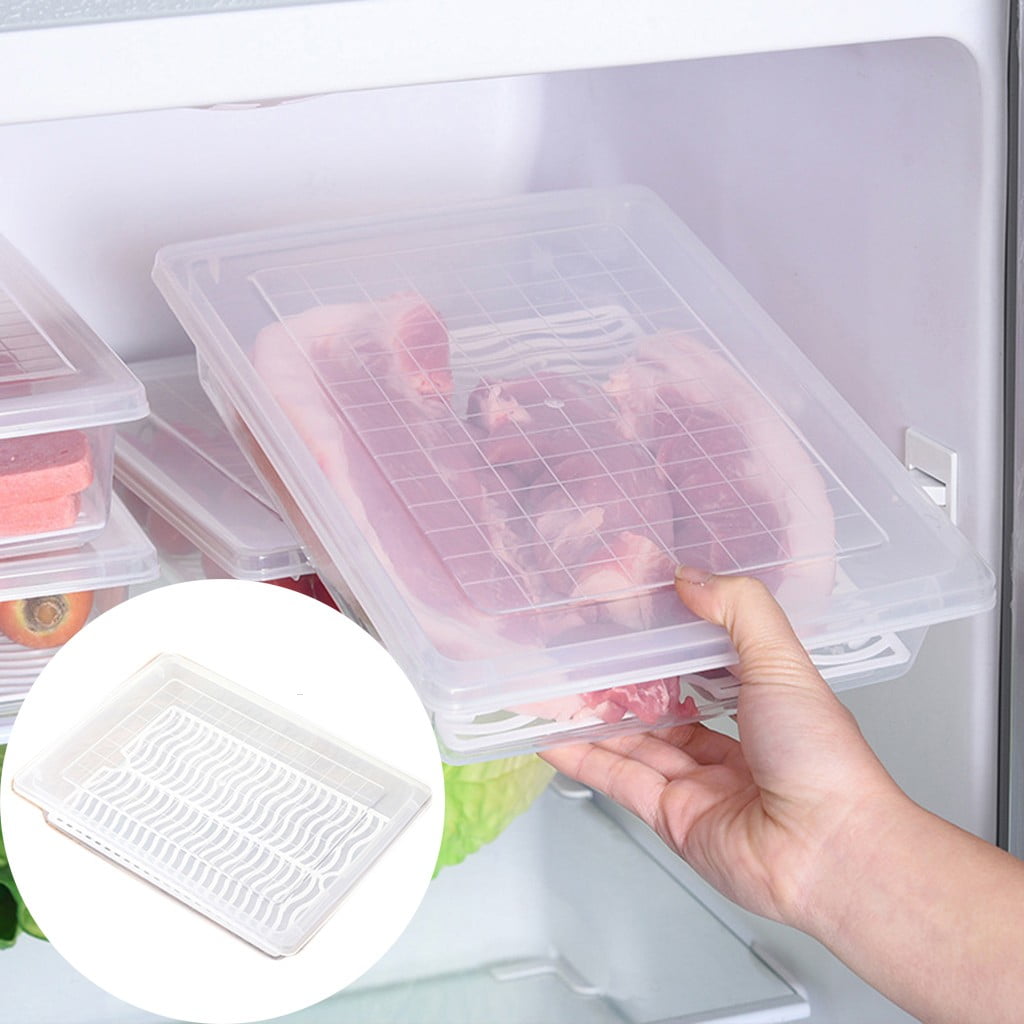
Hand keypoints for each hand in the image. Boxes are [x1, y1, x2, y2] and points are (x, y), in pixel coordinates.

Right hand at [540, 568, 907, 928]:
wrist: (828, 850)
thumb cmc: (822, 758)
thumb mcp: (782, 662)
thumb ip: (738, 610)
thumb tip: (691, 576)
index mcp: (765, 708)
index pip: (707, 670)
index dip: (670, 647)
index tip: (633, 618)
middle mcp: (732, 749)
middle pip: (664, 710)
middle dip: (623, 684)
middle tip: (581, 655)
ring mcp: (699, 787)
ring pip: (635, 743)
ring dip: (595, 717)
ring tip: (553, 689)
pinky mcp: (672, 819)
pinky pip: (620, 780)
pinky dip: (584, 757)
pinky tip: (553, 736)